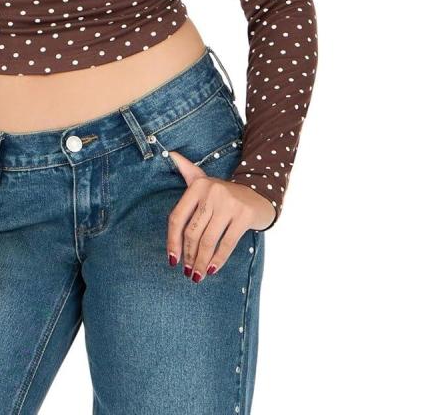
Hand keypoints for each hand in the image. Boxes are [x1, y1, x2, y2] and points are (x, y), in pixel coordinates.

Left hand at [165, 151, 275, 280]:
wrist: (259, 192)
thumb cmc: (224, 192)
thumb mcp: (205, 179)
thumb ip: (187, 170)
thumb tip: (169, 154)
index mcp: (197, 185)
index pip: (177, 218)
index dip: (172, 241)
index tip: (172, 260)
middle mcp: (211, 192)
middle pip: (192, 232)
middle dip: (188, 256)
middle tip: (188, 272)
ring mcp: (229, 203)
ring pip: (208, 240)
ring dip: (201, 262)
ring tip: (198, 275)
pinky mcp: (244, 215)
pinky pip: (227, 243)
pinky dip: (218, 259)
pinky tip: (213, 269)